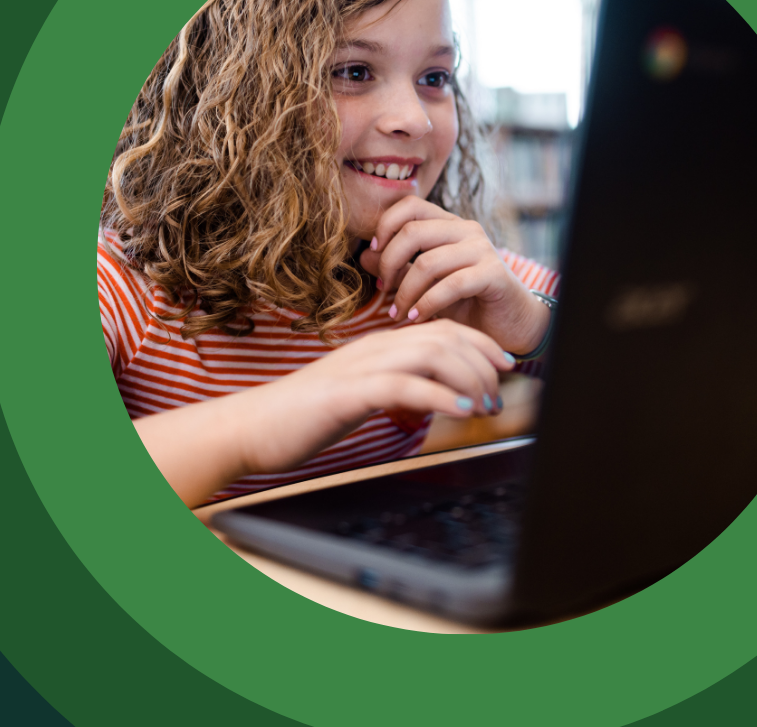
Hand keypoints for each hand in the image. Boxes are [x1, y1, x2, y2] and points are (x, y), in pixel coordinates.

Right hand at [235, 320, 515, 476]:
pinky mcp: (349, 393)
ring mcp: (361, 368)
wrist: (252, 426)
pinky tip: (459, 410)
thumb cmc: (303, 416)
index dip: (479, 344)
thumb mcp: (359, 395)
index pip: (441, 330)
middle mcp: (374, 348)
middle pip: (444, 336)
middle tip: (500, 393)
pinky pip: (403, 385)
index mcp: (378, 346)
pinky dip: (438, 395)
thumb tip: (431, 398)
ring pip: (431, 354)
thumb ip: (394, 389)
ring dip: (468, 378)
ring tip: (485, 405)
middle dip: (482, 362)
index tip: (504, 365)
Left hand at [358, 196, 551, 354]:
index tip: (374, 253)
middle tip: (382, 290)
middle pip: (413, 231)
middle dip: (389, 263)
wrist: (508, 323)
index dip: (385, 225)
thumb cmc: (464, 302)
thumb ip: (398, 267)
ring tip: (398, 314)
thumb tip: (364, 256)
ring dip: (405, 293)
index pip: (409, 205)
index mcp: (448, 224)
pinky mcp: (494, 273)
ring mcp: (482, 249)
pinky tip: (417, 318)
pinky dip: (428, 304)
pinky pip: (451, 285)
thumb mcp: (424, 283)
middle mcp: (466, 229)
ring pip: (428, 262)